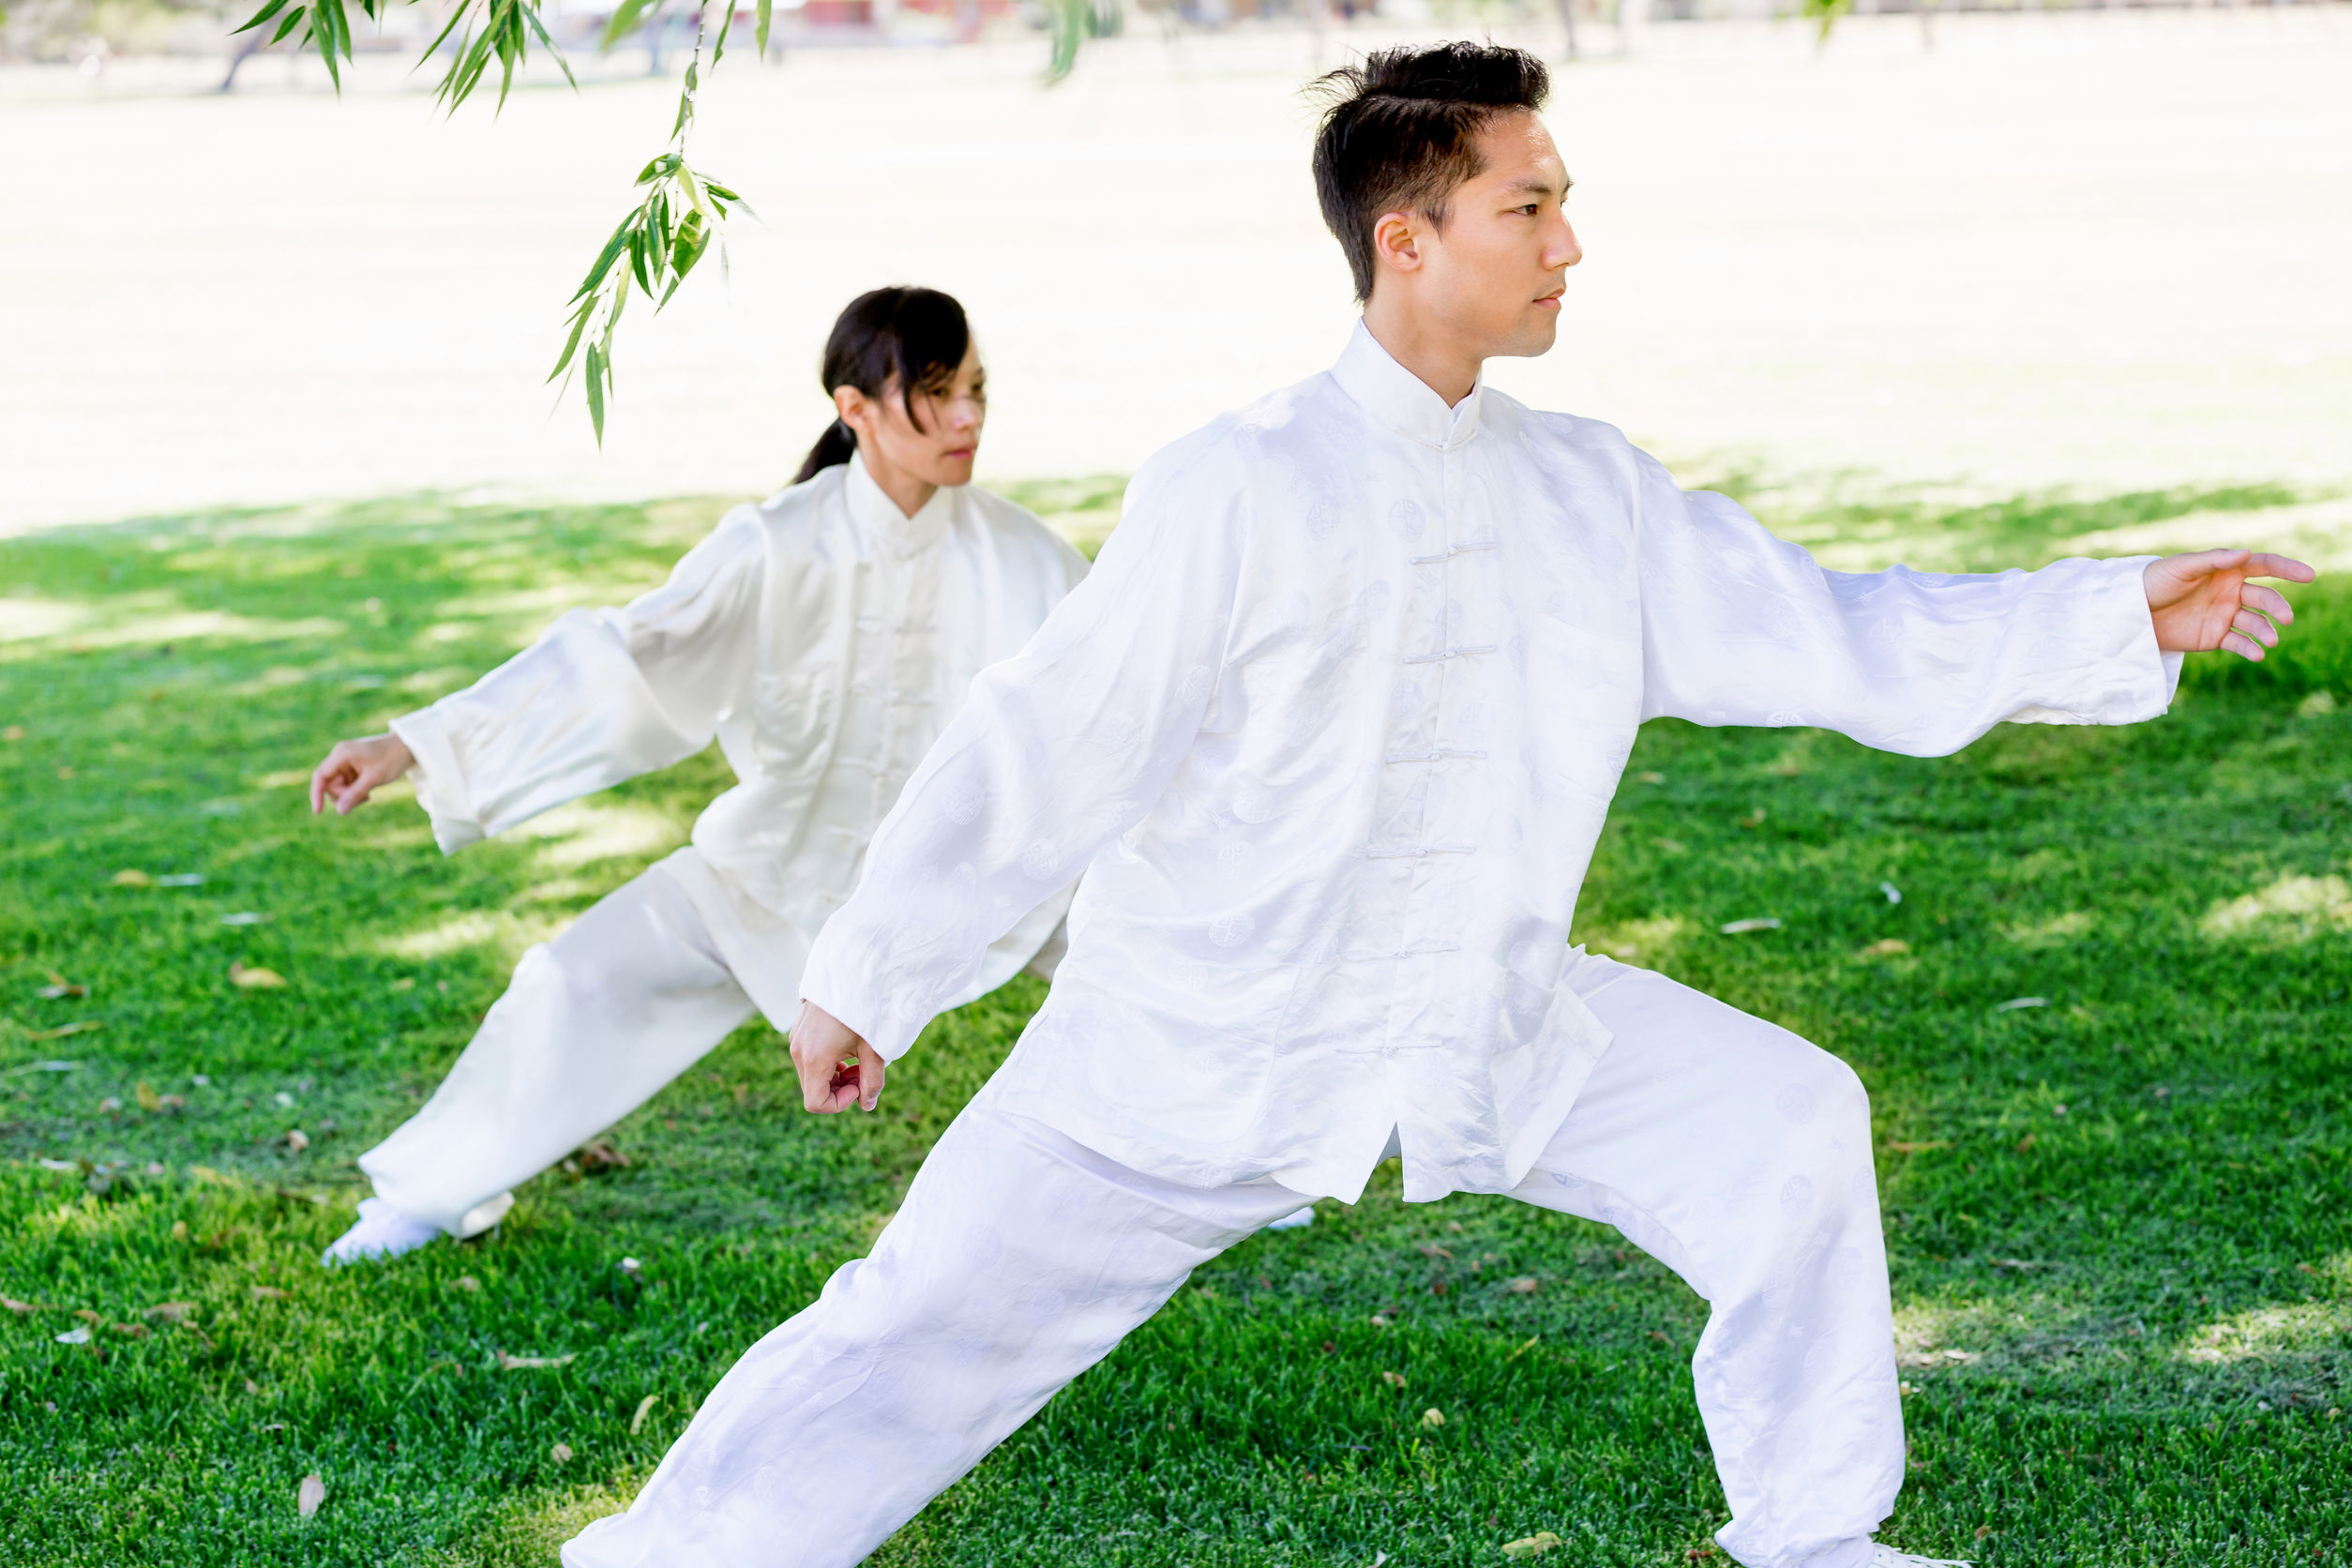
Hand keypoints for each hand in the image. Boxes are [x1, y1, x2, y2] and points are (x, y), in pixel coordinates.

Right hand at [310, 732, 415, 815]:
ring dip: (350, 795)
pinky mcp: (352, 767)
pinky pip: (346, 785)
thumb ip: (355, 794)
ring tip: (368, 796)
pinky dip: (354, 792)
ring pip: (338, 786)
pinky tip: (368, 793)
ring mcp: (346, 761)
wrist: (409, 747)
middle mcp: (340, 756)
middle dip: (343, 796)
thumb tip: (339, 811)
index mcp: (342, 754)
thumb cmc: (392, 759)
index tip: (318, 812)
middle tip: (364, 799)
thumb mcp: (374, 778)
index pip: (320, 776)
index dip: (316, 794)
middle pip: (330, 784)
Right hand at [788, 1001, 884, 1113]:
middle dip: (840, 1090)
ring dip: (835, 1077)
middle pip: (813, 1090)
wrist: (852, 970)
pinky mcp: (799, 1030)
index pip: (815, 1103)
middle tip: (864, 1071)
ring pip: (811, 1075)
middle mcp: (798, 1050)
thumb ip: (873, 1080)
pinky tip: (847, 1049)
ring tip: (859, 1060)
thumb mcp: (874, 1047)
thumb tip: (867, 1105)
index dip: (839, 1104)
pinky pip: (808, 1059)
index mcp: (814, 1057)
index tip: (860, 1085)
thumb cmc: (866, 1009)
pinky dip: (828, 1063)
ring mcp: (796, 1039)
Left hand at [2144, 549, 2316, 660]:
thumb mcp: (2180, 568)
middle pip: (2264, 598)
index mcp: (2227, 570)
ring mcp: (2225, 615)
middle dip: (2278, 607)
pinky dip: (2250, 649)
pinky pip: (2239, 643)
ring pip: (2255, 622)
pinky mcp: (2215, 637)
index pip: (2264, 566)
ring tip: (2271, 641)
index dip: (2287, 569)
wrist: (2131, 612)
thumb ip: (2212, 561)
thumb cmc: (2154, 581)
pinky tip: (2258, 654)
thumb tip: (2246, 553)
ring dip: (2266, 631)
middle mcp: (2232, 592)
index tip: (2308, 575)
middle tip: (2286, 618)